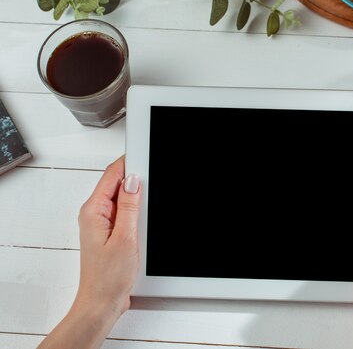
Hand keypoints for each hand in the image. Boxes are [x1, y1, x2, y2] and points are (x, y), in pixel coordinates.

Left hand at [75, 155, 140, 316]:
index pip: (112, 175)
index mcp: (93, 211)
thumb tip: (133, 181)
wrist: (102, 302)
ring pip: (122, 198)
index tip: (145, 156)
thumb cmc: (108, 277)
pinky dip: (136, 211)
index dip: (129, 163)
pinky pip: (124, 212)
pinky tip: (143, 221)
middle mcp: (94, 214)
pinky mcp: (110, 232)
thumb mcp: (125, 238)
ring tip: (146, 209)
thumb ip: (129, 206)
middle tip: (153, 184)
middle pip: (117, 183)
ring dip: (137, 198)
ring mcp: (102, 223)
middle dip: (136, 180)